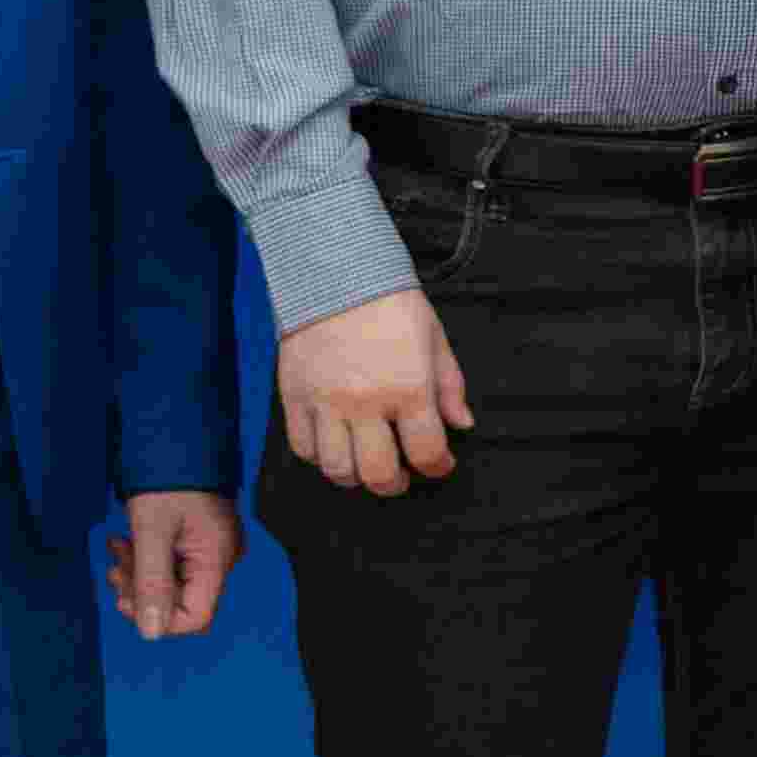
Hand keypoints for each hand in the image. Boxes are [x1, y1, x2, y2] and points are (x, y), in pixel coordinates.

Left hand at [115, 490, 241, 641]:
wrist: (176, 436)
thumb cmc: (168, 478)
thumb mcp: (152, 531)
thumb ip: (152, 583)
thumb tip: (151, 633)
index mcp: (216, 559)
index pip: (195, 617)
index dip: (159, 618)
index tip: (126, 598)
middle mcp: (220, 559)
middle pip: (181, 602)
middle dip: (142, 592)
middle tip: (115, 567)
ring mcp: (209, 549)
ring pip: (171, 584)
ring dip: (138, 574)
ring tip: (116, 547)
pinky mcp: (197, 539)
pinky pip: (171, 565)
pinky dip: (145, 560)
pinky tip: (127, 541)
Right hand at [278, 285, 471, 496]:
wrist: (335, 271)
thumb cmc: (389, 302)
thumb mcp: (434, 339)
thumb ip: (449, 387)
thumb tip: (462, 424)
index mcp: (409, 388)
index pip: (427, 452)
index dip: (439, 467)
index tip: (440, 464)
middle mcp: (366, 402)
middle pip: (379, 473)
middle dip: (395, 484)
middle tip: (401, 476)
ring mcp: (326, 403)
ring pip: (337, 469)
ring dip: (356, 477)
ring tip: (365, 465)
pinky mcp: (294, 396)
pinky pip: (303, 447)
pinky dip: (320, 457)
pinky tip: (335, 446)